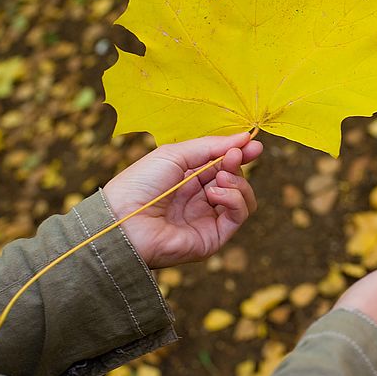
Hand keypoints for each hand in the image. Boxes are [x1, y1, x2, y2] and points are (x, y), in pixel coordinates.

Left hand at [102, 133, 262, 268]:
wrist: (123, 220)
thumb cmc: (140, 184)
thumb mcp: (175, 154)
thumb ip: (211, 146)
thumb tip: (245, 137)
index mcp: (188, 180)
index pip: (223, 166)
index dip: (239, 154)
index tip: (253, 144)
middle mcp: (200, 200)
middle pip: (235, 180)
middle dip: (237, 166)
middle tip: (233, 157)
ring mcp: (207, 220)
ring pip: (243, 199)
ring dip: (238, 183)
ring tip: (218, 179)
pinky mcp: (212, 238)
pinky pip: (238, 216)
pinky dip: (233, 200)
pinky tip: (213, 195)